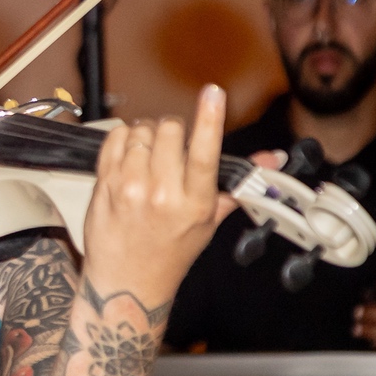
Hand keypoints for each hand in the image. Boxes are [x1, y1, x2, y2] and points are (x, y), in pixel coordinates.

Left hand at [82, 85, 236, 301]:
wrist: (127, 282)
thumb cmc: (170, 253)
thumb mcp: (209, 223)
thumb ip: (237, 185)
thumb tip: (271, 160)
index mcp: (195, 203)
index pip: (204, 152)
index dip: (210, 118)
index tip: (214, 94)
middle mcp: (162, 194)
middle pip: (169, 129)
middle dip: (172, 131)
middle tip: (170, 148)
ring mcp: (130, 187)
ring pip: (141, 131)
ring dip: (146, 136)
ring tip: (149, 158)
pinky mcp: (105, 183)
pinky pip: (115, 138)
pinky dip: (124, 139)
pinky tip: (130, 157)